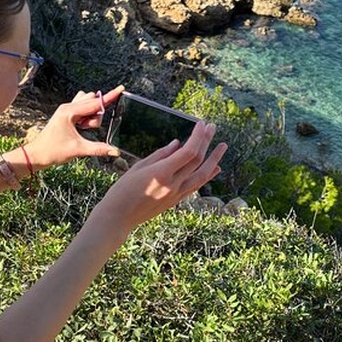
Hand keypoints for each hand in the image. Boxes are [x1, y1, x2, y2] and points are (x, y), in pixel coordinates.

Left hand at [19, 86, 125, 168]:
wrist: (36, 154)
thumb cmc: (53, 151)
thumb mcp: (78, 150)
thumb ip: (98, 149)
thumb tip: (115, 151)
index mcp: (69, 111)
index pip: (95, 102)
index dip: (110, 96)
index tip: (121, 88)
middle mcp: (68, 107)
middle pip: (93, 102)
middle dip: (96, 115)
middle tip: (86, 129)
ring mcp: (67, 109)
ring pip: (88, 104)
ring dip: (91, 116)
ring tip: (82, 129)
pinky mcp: (67, 114)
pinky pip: (83, 108)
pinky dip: (86, 116)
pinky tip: (81, 126)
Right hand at [87, 121, 227, 237]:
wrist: (119, 217)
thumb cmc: (122, 190)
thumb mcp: (139, 167)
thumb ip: (160, 155)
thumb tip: (178, 144)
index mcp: (162, 173)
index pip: (188, 152)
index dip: (197, 136)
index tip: (201, 124)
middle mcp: (173, 184)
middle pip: (197, 160)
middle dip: (206, 141)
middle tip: (212, 127)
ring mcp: (176, 194)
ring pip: (202, 174)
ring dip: (214, 159)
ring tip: (223, 146)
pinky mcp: (176, 201)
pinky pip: (196, 185)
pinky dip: (207, 175)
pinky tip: (215, 168)